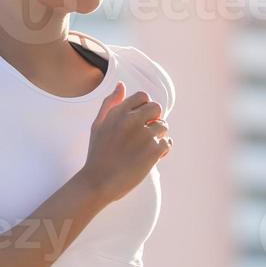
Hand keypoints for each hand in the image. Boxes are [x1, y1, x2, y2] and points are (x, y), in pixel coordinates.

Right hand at [78, 83, 171, 203]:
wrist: (98, 181)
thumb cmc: (98, 154)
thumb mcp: (98, 125)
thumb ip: (110, 104)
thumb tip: (121, 85)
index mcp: (118, 112)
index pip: (143, 96)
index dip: (144, 107)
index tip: (139, 120)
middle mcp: (131, 120)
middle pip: (157, 108)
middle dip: (154, 119)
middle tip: (145, 134)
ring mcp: (144, 135)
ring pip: (163, 126)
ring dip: (158, 136)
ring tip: (146, 149)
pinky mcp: (153, 150)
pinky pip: (167, 142)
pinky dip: (162, 150)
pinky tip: (151, 158)